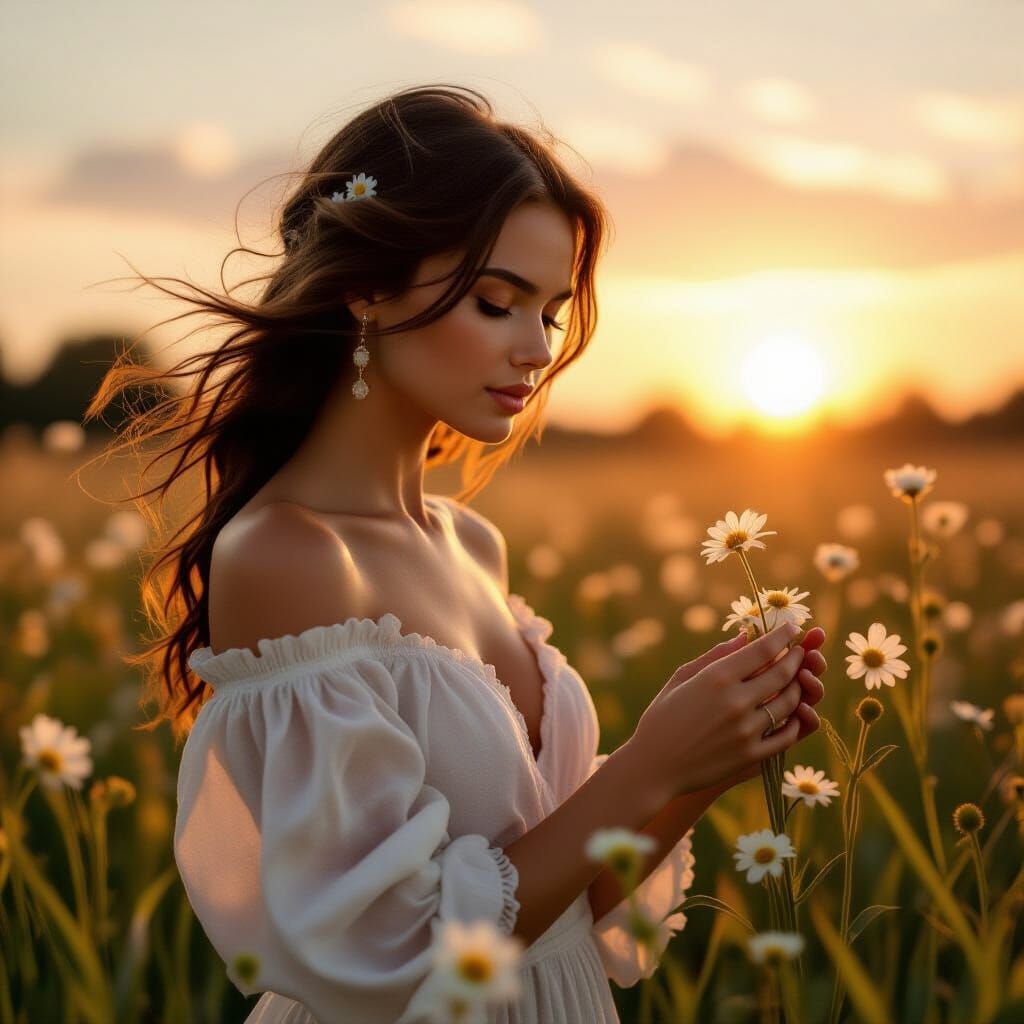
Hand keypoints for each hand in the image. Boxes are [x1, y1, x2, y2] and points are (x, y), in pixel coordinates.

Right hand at [629, 622, 814, 800]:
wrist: (653, 767)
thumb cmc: (661, 718)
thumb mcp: (681, 679)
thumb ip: (715, 656)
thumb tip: (745, 637)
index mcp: (716, 678)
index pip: (763, 649)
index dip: (783, 636)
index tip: (792, 628)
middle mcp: (735, 701)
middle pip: (782, 673)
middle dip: (797, 658)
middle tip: (801, 651)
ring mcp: (746, 730)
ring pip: (789, 703)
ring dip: (799, 687)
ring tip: (797, 680)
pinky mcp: (751, 756)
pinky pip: (787, 735)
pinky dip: (795, 721)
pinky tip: (793, 713)